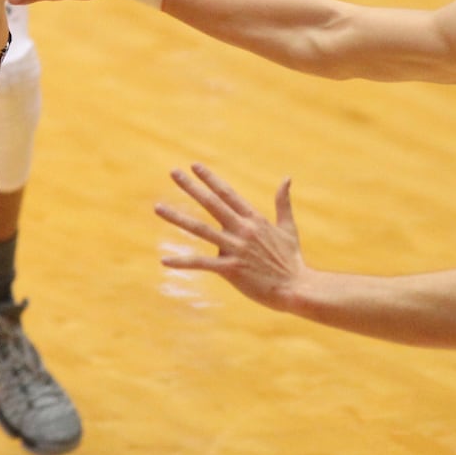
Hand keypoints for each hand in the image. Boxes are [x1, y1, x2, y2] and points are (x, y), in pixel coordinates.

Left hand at [155, 164, 305, 311]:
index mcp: (254, 219)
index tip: (194, 166)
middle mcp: (242, 230)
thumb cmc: (292, 260)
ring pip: (200, 229)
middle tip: (173, 172)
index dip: (210, 179)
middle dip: (191, 187)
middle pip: (211, 203)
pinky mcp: (231, 269)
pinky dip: (183, 262)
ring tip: (158, 207)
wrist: (297, 288)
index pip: (227, 193)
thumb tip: (287, 178)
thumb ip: (283, 203)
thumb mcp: (288, 228)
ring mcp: (235, 248)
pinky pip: (202, 263)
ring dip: (177, 217)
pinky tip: (165, 260)